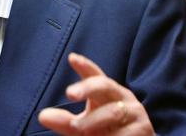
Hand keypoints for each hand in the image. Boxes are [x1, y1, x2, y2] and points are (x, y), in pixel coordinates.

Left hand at [38, 53, 154, 134]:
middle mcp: (122, 97)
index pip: (95, 75)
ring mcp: (135, 112)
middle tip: (69, 93)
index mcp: (106, 92)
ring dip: (93, 120)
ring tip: (78, 127)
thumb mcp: (83, 127)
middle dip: (87, 87)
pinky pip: (124, 133)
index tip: (72, 58)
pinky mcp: (144, 129)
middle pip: (104, 85)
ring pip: (112, 112)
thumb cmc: (106, 132)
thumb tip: (42, 116)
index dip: (85, 66)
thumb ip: (65, 122)